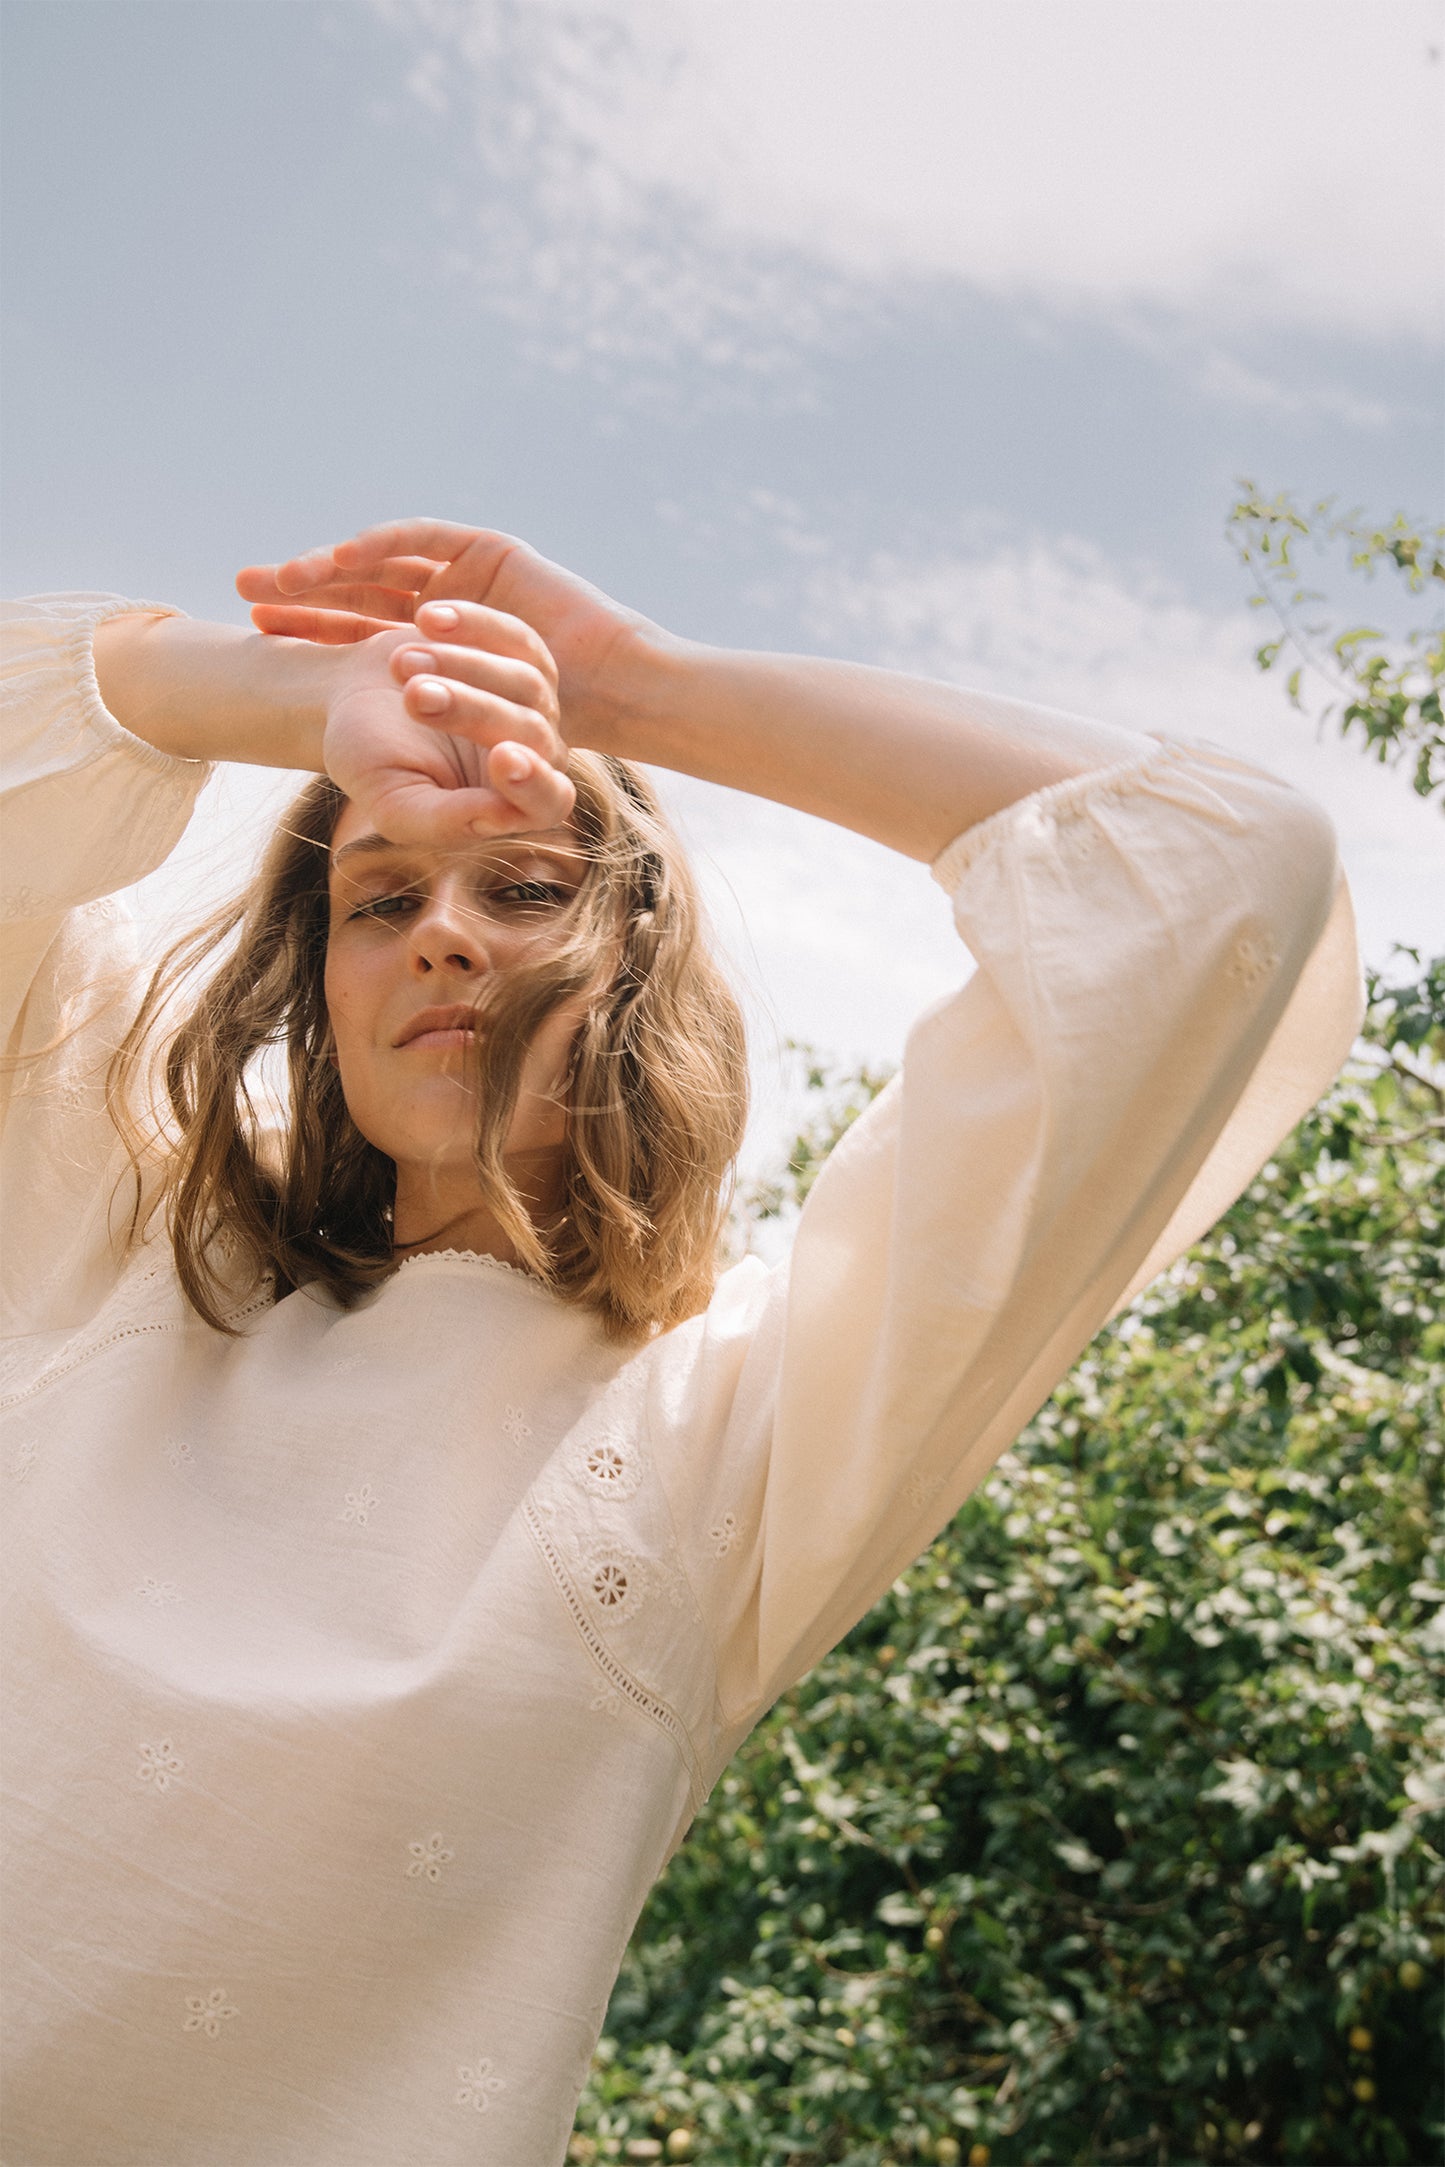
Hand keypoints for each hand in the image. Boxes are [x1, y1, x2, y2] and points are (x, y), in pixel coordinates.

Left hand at [236, 519, 662, 751]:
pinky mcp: (487, 548)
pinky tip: (341, 558)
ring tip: (286, 576)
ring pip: (382, 561)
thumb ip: (416, 730)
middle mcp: (440, 600)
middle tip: (246, 586)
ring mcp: (462, 571)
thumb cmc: (542, 725)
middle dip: (302, 586)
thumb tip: (353, 743)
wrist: (612, 690)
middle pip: (356, 586)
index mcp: (431, 643)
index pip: (355, 626)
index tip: (258, 628)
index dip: (308, 624)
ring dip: (332, 565)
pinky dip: (382, 546)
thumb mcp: (459, 733)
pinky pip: (423, 540)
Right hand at [324, 619, 574, 848]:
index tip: (502, 758)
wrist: (348, 699)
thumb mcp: (394, 802)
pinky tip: (426, 619)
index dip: (533, 784)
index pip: (547, 803)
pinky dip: (472, 625)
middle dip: (471, 712)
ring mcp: (534, 701)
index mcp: (512, 804)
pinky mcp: (520, 652)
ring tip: (399, 663)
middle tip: (414, 697)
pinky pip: (514, 636)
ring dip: (461, 669)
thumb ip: (443, 823)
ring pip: (525, 682)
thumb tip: (496, 818)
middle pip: (531, 735)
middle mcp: (536, 753)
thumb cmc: (368, 761)